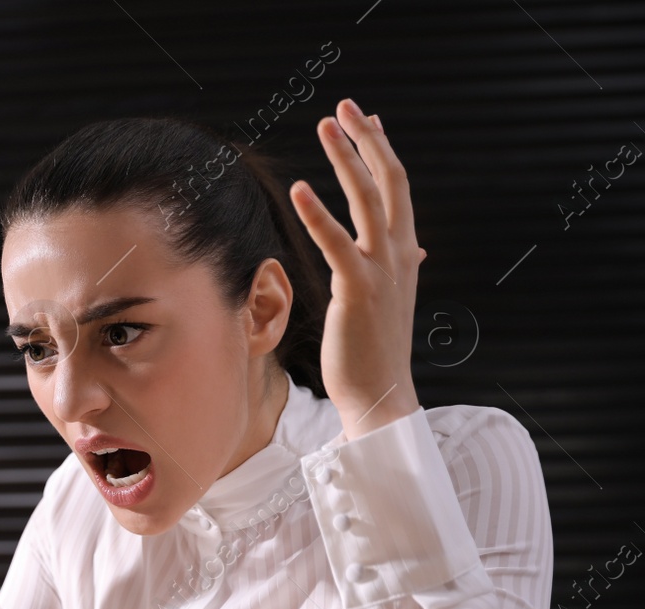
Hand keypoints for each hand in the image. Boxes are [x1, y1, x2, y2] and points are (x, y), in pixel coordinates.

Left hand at [289, 98, 425, 439]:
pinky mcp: (358, 289)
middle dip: (367, 140)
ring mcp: (382, 271)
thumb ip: (402, 268)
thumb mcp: (393, 300)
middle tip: (346, 106)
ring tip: (326, 125)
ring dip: (347, 158)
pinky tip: (299, 188)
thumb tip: (417, 250)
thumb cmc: (377, 349)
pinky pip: (337, 243)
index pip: (396, 190)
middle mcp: (400, 255)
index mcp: (404, 254)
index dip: (382, 152)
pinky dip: (318, 213)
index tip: (370, 120)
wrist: (382, 394)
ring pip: (368, 200)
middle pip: (388, 182)